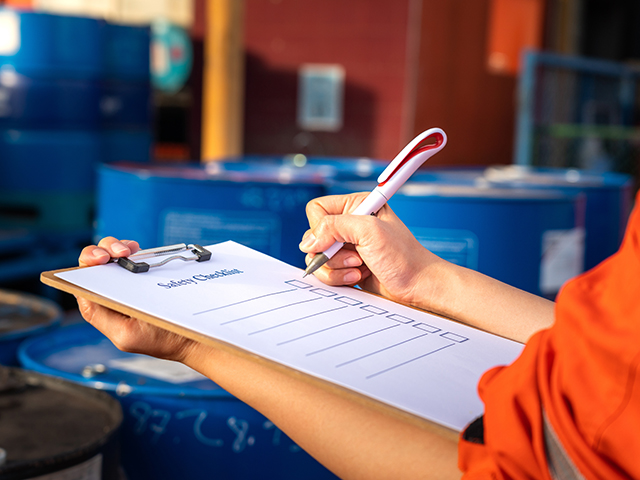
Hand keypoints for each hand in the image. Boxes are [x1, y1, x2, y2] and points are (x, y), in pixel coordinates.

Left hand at [77, 237, 197, 361]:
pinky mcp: (146, 276)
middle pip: (96, 262)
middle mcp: (112, 293)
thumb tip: (87, 290)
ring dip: (119, 247)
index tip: (102, 258)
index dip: (88, 264)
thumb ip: (102, 313)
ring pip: (113, 256)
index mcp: (101, 308)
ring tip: (131, 249)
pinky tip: (139, 250)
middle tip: (120, 252)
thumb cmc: (161, 339)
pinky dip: (134, 250)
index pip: (82, 280)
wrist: (194, 337)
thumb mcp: (126, 334)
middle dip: (104, 250)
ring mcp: (129, 283)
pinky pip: (134, 258)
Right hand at [299, 193, 447, 309]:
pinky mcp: (344, 266)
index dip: (321, 227)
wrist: (416, 285)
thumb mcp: (369, 232)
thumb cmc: (402, 256)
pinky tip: (358, 277)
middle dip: (332, 252)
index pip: (317, 209)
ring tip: (359, 267)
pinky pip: (325, 272)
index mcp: (355, 205)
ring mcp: (345, 247)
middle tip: (357, 256)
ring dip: (336, 267)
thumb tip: (307, 242)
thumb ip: (334, 228)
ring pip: (316, 257)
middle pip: (313, 236)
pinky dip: (338, 278)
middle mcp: (348, 224)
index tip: (336, 241)